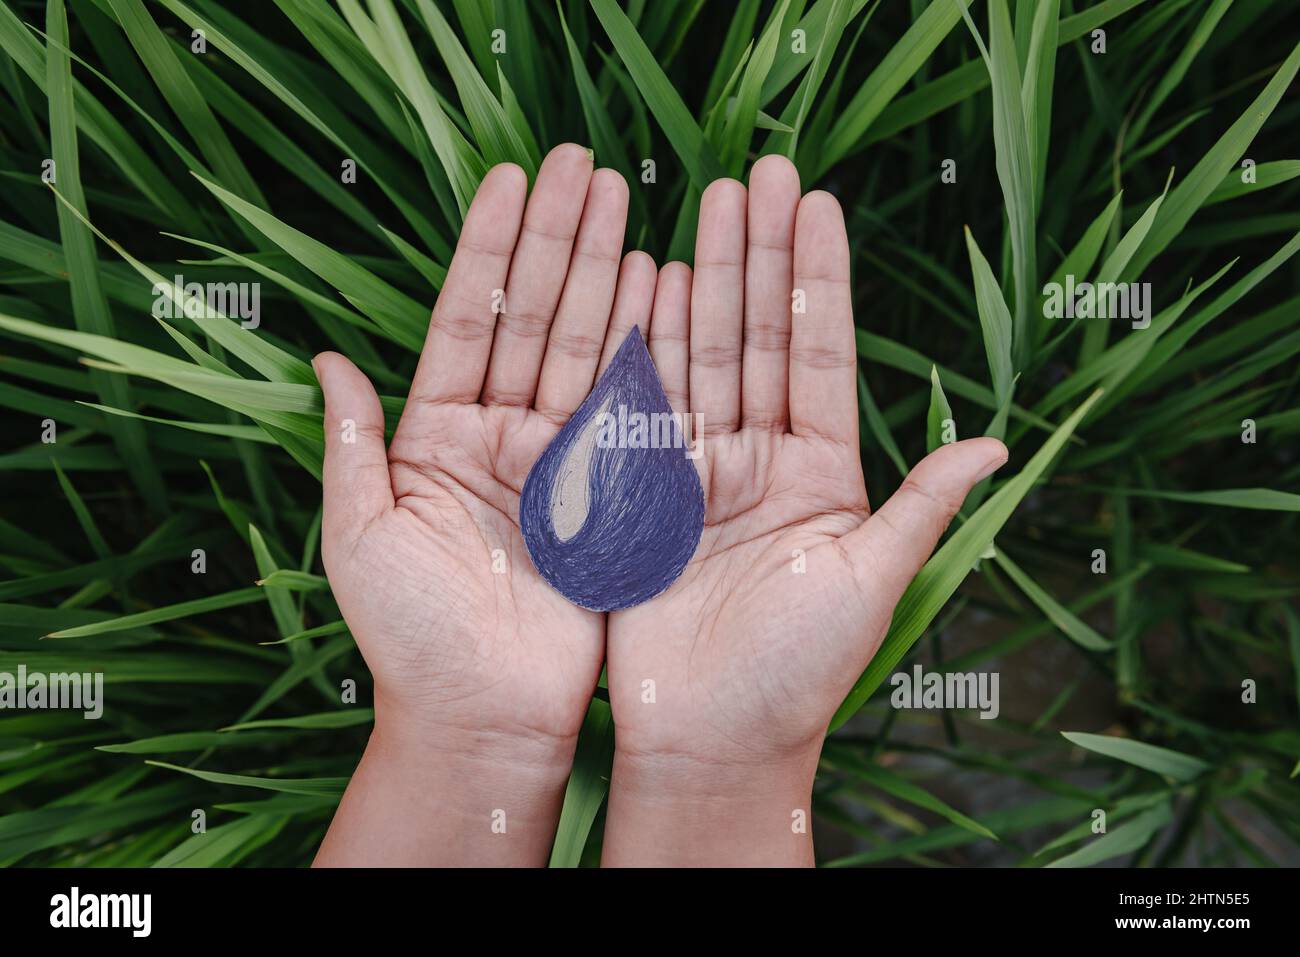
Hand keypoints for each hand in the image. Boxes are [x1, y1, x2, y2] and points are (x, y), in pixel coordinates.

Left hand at [314, 145, 655, 865]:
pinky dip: (647, 350)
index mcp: (437, 435)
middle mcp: (502, 435)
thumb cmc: (408, 638)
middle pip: (534, 318)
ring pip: (587, 350)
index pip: (466, 320)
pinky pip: (630, 411)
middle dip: (559, 240)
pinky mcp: (611, 495)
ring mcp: (561, 460)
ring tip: (628, 203)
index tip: (513, 179)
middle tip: (587, 166)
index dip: (488, 249)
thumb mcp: (360, 536)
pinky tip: (662, 289)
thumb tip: (324, 358)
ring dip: (606, 275)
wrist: (483, 716)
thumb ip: (350, 444)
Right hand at [603, 156, 1007, 865]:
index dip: (819, 278)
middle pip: (759, 339)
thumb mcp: (869, 584)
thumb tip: (1000, 443)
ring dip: (703, 282)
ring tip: (702, 205)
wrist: (711, 735)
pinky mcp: (645, 496)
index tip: (814, 203)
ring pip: (702, 358)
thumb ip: (921, 507)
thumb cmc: (799, 675)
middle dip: (757, 255)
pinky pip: (643, 408)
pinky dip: (643, 346)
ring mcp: (701, 472)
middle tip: (753, 172)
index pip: (821, 355)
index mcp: (823, 473)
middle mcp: (763, 460)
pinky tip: (645, 283)